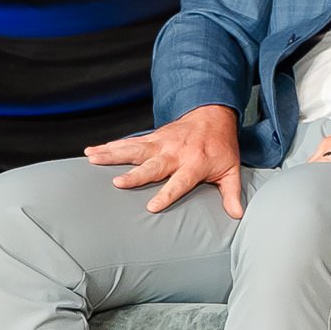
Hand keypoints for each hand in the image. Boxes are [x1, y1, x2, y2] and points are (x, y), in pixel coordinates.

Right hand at [88, 103, 246, 219]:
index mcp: (194, 164)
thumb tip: (238, 215)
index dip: (167, 194)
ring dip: (113, 154)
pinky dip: (110, 146)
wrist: (213, 114)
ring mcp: (162, 143)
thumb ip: (232, 193)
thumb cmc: (221, 146)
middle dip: (136, 174)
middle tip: (118, 182)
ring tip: (92, 159)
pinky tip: (92, 151)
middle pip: (153, 165)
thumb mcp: (231, 170)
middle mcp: (175, 153)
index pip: (180, 182)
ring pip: (135, 149)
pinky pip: (129, 142)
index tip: (152, 207)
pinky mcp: (152, 137)